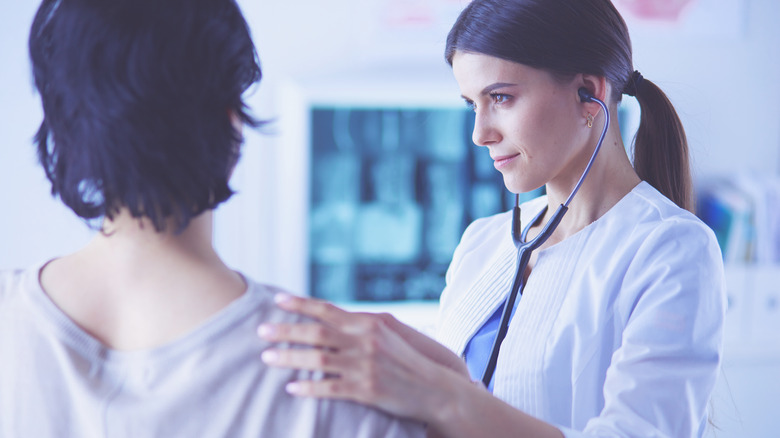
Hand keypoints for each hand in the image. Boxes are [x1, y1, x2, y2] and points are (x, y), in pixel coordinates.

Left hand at [258, 294, 469, 421]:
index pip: (327, 310)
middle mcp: (365, 341)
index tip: (277, 300)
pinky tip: (292, 388)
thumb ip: (359, 324)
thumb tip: (328, 316)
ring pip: (318, 359)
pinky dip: (309, 387)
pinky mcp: (367, 391)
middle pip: (317, 332)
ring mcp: (365, 366)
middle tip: (261, 329)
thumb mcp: (387, 333)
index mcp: (368, 323)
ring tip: (267, 357)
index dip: (301, 304)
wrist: (434, 389)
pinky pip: (331, 388)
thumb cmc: (407, 360)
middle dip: (286, 330)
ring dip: (290, 357)